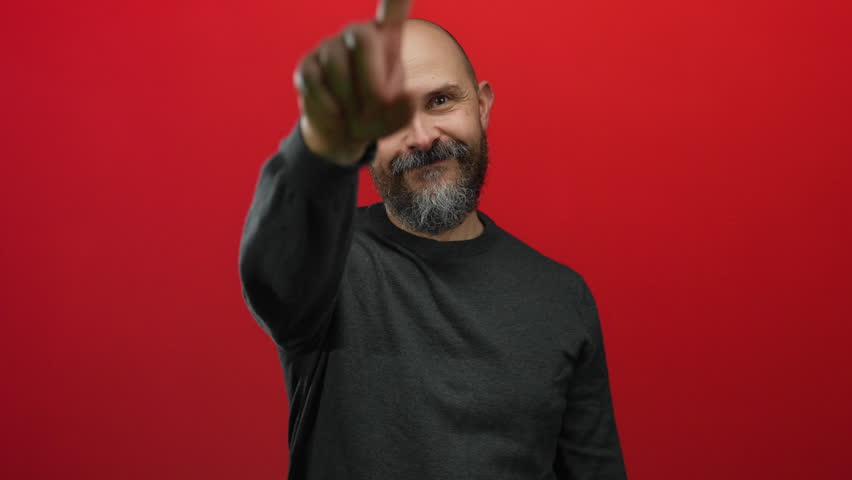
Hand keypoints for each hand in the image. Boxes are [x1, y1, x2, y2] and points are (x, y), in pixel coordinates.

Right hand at [294, 0, 413, 165]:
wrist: (342, 134)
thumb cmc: (375, 117)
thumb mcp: (396, 118)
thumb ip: (406, 109)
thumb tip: (406, 96)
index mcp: (387, 40)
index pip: (394, 5)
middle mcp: (358, 35)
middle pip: (362, 36)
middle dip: (370, 78)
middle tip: (377, 105)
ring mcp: (330, 47)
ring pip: (336, 65)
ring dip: (349, 100)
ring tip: (355, 116)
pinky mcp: (307, 65)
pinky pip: (314, 80)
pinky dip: (327, 106)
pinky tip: (336, 116)